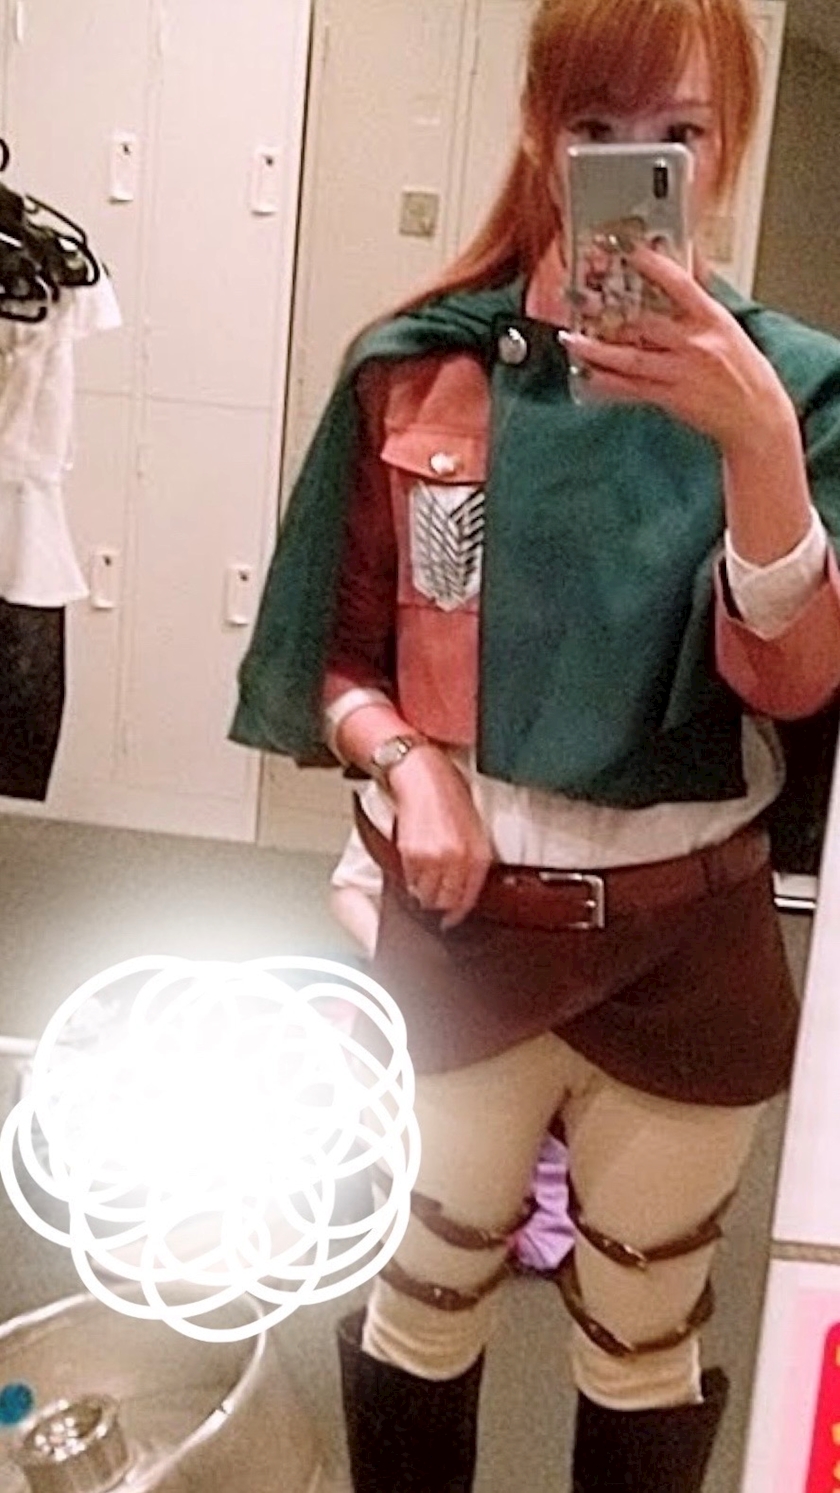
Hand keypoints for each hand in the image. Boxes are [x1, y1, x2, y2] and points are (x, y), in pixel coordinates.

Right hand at [388, 745, 493, 928]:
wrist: (422, 773)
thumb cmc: (447, 792)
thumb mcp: (472, 825)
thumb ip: (471, 856)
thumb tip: (463, 883)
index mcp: (477, 853)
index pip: (468, 897)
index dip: (458, 912)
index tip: (452, 918)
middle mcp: (458, 859)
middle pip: (446, 901)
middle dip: (439, 904)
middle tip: (434, 899)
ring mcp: (434, 858)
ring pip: (426, 896)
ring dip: (423, 893)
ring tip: (422, 879)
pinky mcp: (411, 854)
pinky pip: (410, 881)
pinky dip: (410, 880)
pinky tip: (413, 868)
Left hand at [562, 243, 796, 455]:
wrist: (757, 417)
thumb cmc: (745, 373)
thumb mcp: (729, 329)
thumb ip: (702, 302)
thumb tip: (689, 266)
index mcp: (713, 320)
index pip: (681, 284)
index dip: (654, 266)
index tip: (630, 252)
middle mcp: (695, 344)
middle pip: (646, 322)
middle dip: (611, 311)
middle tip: (583, 299)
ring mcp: (681, 372)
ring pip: (630, 358)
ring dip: (596, 350)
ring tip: (571, 340)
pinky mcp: (671, 397)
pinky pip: (632, 389)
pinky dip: (607, 383)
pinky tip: (587, 376)